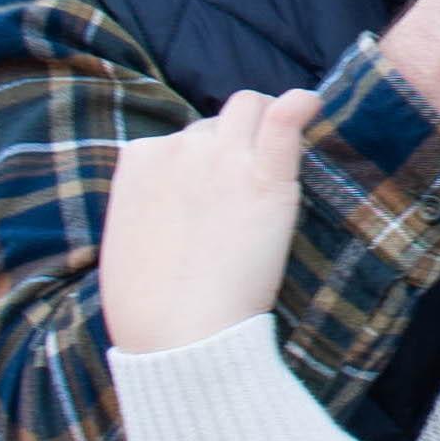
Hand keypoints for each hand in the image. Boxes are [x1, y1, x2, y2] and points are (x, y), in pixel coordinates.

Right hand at [101, 89, 312, 351]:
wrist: (179, 336)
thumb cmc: (151, 306)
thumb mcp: (128, 239)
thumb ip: (152, 204)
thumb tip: (175, 200)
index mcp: (138, 160)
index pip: (180, 140)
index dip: (200, 163)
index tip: (211, 193)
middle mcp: (179, 147)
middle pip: (215, 122)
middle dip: (231, 140)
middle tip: (247, 179)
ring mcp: (223, 157)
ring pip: (248, 107)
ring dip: (263, 121)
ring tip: (279, 146)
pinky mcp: (265, 178)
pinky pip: (284, 118)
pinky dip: (301, 104)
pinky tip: (311, 104)